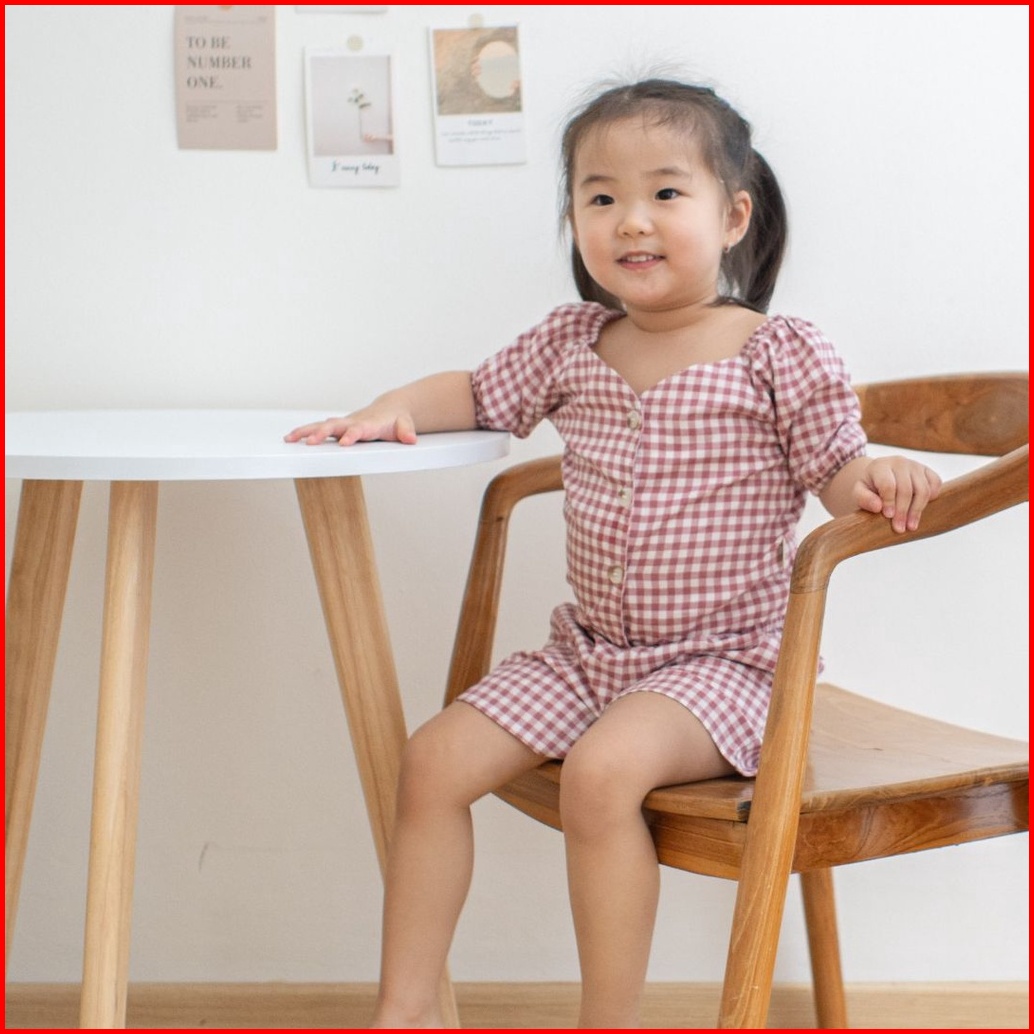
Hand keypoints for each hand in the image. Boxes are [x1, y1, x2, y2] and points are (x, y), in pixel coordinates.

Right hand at [284, 404, 417, 446]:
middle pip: (334, 426)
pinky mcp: (338, 427)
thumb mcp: (405, 425)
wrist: (390, 409)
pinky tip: (290, 438)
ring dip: (305, 431)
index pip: (358, 430)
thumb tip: (410, 439)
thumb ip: (406, 432)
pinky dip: (304, 432)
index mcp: (368, 424)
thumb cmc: (396, 419)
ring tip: (289, 438)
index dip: (351, 435)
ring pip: (322, 425)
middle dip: (322, 433)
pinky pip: (319, 428)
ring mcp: (343, 424)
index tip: (344, 443)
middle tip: (309, 442)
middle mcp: (353, 422)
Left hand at [852, 456, 941, 532]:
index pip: (888, 485)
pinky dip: (932, 497)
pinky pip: (936, 483)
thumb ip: (863, 499)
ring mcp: (915, 465)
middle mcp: (899, 462)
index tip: (888, 516)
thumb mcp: (859, 492)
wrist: (880, 476)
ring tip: (911, 526)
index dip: (889, 502)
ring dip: (917, 510)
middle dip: (903, 511)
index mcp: (880, 466)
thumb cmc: (870, 487)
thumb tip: (878, 507)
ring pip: (923, 489)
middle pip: (906, 490)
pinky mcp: (927, 470)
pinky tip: (922, 509)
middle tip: (900, 528)